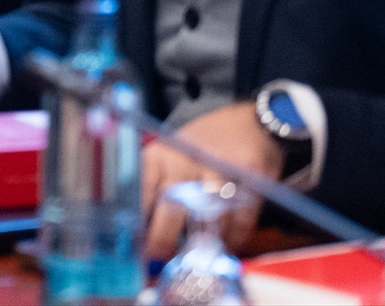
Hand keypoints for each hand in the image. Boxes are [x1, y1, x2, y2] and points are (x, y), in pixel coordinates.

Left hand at [141, 102, 280, 260]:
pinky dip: (234, 238)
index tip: (134, 248)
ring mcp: (219, 169)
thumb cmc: (203, 145)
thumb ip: (155, 185)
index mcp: (160, 156)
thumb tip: (138, 230)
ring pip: (209, 219)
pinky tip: (229, 244)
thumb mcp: (170, 154)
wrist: (250, 123)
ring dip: (205, 244)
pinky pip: (240, 219)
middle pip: (170, 210)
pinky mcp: (250, 178)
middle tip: (162, 260)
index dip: (135, 225)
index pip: (139, 193)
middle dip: (164, 241)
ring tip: (200, 255)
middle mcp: (185, 161)